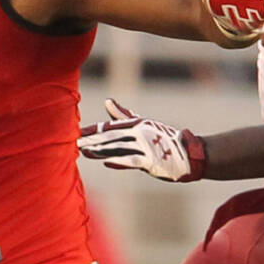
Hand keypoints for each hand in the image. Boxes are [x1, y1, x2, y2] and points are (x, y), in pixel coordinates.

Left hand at [79, 97, 206, 181]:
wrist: (190, 152)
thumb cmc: (163, 139)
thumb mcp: (142, 124)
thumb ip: (123, 115)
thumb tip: (107, 101)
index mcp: (135, 125)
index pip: (109, 127)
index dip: (92, 131)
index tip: (75, 133)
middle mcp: (139, 133)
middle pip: (111, 137)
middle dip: (91, 140)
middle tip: (74, 142)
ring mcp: (145, 146)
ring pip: (119, 148)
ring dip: (101, 150)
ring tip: (85, 152)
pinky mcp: (152, 159)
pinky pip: (134, 160)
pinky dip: (121, 161)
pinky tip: (107, 162)